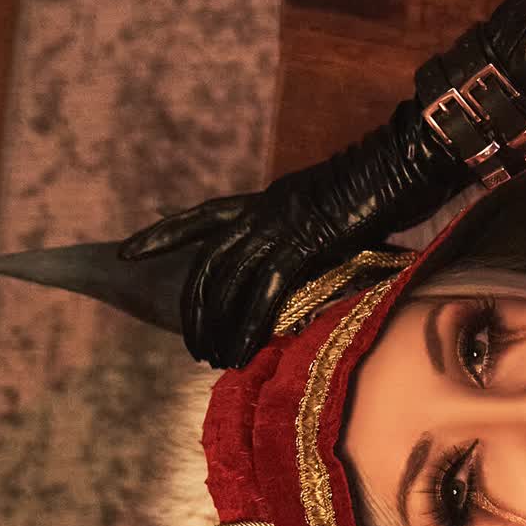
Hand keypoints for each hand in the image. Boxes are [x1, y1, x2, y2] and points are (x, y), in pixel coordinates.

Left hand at [119, 98, 465, 367]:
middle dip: (192, 307)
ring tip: (211, 357)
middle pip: (208, 263)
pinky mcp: (302, 247)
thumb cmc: (379, 187)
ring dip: (216, 324)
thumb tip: (307, 266)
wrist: (399, 168)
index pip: (200, 218)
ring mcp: (279, 228)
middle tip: (190, 343)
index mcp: (266, 200)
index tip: (127, 252)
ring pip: (229, 282)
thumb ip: (310, 234)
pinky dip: (249, 326)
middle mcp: (262, 212)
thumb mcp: (333, 210)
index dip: (162, 235)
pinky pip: (265, 295)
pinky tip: (240, 351)